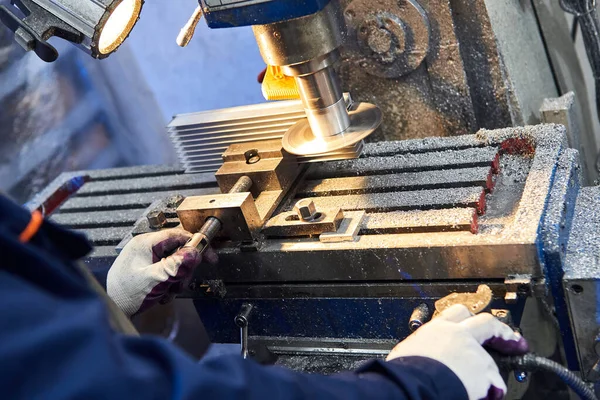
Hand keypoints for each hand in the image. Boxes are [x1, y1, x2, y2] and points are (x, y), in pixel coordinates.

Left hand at [107, 228, 216, 316]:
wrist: (111, 310)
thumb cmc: (126, 294)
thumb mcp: (155, 279)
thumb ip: (176, 265)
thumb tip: (195, 253)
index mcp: (145, 243)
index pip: (178, 235)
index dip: (196, 245)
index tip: (209, 256)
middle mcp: (146, 247)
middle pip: (177, 250)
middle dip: (184, 269)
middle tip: (182, 283)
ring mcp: (146, 257)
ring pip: (174, 262)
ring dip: (177, 278)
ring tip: (169, 291)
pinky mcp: (147, 268)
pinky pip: (166, 270)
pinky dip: (169, 282)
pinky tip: (163, 293)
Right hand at [387, 305, 528, 399]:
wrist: (413, 383)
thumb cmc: (405, 371)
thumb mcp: (407, 353)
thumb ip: (422, 349)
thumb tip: (419, 359)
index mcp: (435, 329)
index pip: (457, 313)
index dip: (470, 318)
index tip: (476, 322)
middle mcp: (456, 334)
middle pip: (485, 322)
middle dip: (500, 330)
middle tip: (512, 339)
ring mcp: (473, 351)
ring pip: (491, 358)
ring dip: (492, 371)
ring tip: (493, 386)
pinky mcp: (483, 370)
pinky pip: (495, 381)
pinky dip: (493, 390)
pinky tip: (489, 395)